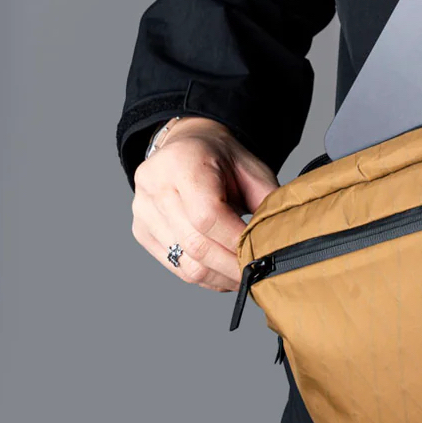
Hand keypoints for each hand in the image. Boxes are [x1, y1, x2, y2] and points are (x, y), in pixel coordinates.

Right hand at [130, 117, 279, 290]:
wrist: (188, 146)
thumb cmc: (222, 158)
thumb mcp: (252, 169)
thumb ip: (268, 202)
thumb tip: (280, 241)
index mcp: (182, 162)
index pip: (208, 216)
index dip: (236, 241)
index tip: (261, 254)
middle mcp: (155, 185)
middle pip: (195, 244)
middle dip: (231, 266)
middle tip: (258, 274)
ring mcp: (143, 210)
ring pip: (185, 262)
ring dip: (219, 277)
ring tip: (244, 276)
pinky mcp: (141, 230)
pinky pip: (175, 265)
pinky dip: (204, 275)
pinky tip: (223, 274)